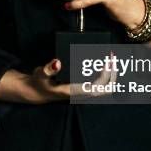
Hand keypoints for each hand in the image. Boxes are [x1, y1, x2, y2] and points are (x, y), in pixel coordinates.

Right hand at [0, 54, 118, 102]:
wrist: (37, 92)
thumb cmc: (40, 83)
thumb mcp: (41, 75)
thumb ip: (48, 69)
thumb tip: (57, 62)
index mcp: (74, 92)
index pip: (97, 86)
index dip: (105, 74)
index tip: (107, 60)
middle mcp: (82, 94)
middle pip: (107, 90)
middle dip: (113, 73)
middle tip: (112, 56)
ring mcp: (84, 93)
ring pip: (106, 88)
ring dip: (112, 74)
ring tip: (111, 58)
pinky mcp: (84, 89)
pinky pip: (102, 86)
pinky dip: (107, 75)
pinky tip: (106, 64)